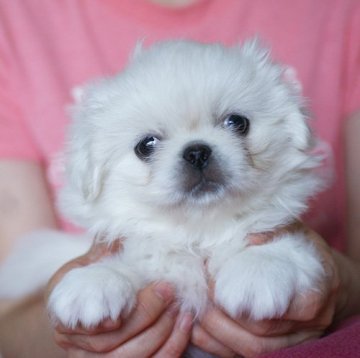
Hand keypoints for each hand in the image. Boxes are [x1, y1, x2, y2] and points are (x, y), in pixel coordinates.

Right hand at [46, 241, 192, 356]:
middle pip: (112, 344)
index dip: (126, 312)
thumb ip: (102, 251)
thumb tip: (121, 232)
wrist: (87, 302)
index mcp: (65, 315)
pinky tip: (184, 326)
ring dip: (163, 335)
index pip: (92, 322)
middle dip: (148, 317)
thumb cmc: (89, 277)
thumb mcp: (89, 261)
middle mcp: (76, 346)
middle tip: (171, 292)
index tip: (157, 288)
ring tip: (181, 309)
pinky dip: (170, 348)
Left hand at [192, 224, 339, 357]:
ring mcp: (292, 342)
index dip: (239, 295)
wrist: (323, 274)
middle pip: (259, 333)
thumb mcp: (294, 232)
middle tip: (199, 291)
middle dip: (221, 314)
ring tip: (193, 310)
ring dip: (216, 333)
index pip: (274, 307)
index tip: (213, 276)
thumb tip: (250, 238)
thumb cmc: (305, 249)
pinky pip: (244, 356)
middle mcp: (306, 328)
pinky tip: (197, 329)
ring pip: (251, 350)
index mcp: (312, 298)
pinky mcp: (277, 348)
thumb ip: (274, 232)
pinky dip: (217, 345)